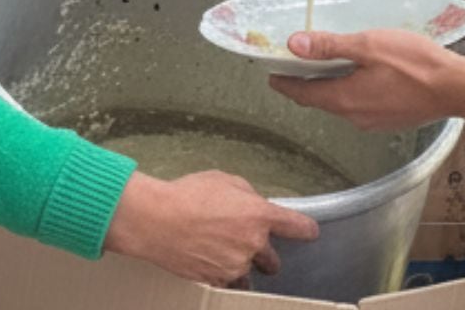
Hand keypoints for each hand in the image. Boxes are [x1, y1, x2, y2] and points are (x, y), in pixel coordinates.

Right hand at [104, 171, 317, 285]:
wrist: (155, 219)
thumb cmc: (188, 194)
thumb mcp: (224, 180)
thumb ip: (247, 195)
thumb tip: (254, 205)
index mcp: (259, 216)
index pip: (298, 227)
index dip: (306, 230)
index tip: (309, 232)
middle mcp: (253, 244)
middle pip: (274, 261)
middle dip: (265, 255)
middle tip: (248, 245)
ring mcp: (234, 266)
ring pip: (248, 275)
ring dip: (241, 267)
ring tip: (221, 254)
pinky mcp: (216, 280)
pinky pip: (227, 283)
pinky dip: (221, 275)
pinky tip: (207, 260)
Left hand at [268, 30, 459, 131]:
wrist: (455, 88)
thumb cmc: (416, 65)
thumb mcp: (368, 45)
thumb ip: (330, 46)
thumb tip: (295, 45)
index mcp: (344, 98)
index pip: (302, 93)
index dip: (285, 83)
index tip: (272, 75)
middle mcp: (354, 116)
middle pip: (320, 100)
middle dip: (306, 83)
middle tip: (296, 66)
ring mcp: (373, 122)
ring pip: (342, 103)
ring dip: (330, 87)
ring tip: (328, 66)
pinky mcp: (389, 120)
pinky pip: (361, 106)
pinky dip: (352, 91)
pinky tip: (361, 76)